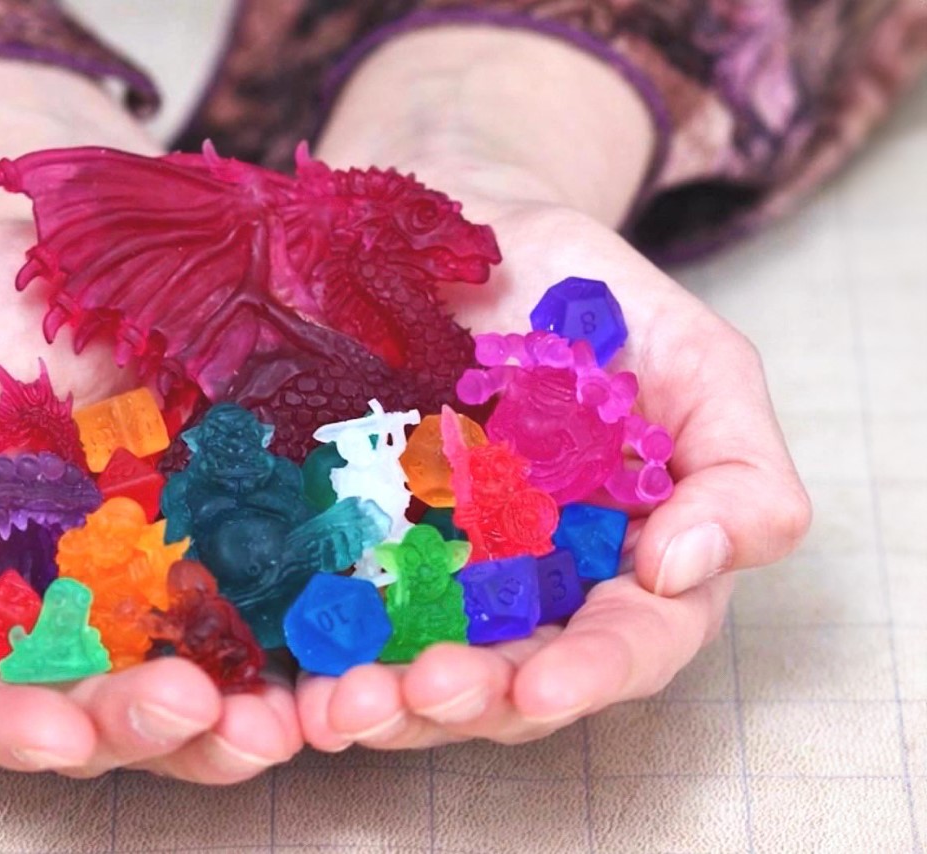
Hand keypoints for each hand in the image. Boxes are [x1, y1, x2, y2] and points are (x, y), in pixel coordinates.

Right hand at [0, 222, 300, 780]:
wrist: (68, 258)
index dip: (7, 726)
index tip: (56, 731)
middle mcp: (69, 623)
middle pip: (95, 716)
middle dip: (139, 731)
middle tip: (189, 709)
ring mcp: (157, 594)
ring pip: (192, 693)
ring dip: (233, 727)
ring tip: (276, 724)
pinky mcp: (236, 551)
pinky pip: (270, 620)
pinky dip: (299, 657)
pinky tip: (334, 668)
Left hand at [295, 27, 810, 750]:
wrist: (476, 235)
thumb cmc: (593, 301)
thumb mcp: (697, 362)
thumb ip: (737, 466)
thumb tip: (686, 567)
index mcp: (627, 564)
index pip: (630, 643)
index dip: (594, 673)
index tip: (544, 684)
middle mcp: (534, 593)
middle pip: (514, 683)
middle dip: (470, 701)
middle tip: (423, 692)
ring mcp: (440, 580)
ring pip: (420, 671)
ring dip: (384, 704)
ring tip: (340, 706)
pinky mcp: (358, 552)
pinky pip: (337, 618)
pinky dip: (315, 657)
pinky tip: (288, 676)